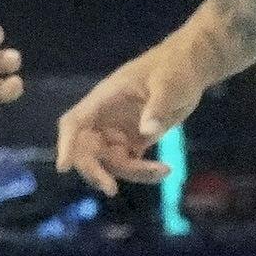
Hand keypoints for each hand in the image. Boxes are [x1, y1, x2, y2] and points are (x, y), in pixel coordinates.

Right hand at [58, 39, 212, 194]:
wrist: (191, 67)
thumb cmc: (174, 68)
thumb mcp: (167, 85)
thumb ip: (157, 107)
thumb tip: (148, 132)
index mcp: (104, 99)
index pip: (74, 122)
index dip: (66, 144)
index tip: (64, 167)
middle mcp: (106, 118)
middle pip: (86, 149)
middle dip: (95, 170)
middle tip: (111, 188)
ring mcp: (120, 131)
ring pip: (111, 162)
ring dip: (131, 173)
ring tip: (162, 170)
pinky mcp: (136, 141)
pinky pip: (130, 164)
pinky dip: (143, 173)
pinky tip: (164, 170)